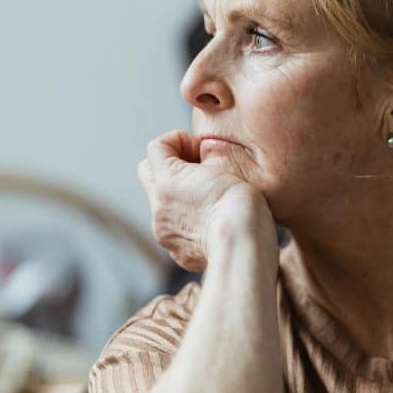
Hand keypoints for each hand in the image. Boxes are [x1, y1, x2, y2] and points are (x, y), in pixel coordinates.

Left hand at [138, 130, 270, 271]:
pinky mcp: (177, 252)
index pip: (156, 147)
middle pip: (149, 174)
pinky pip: (175, 228)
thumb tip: (203, 154)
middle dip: (171, 166)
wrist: (243, 245)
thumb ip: (208, 155)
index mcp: (167, 181)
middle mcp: (158, 207)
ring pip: (163, 204)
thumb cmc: (241, 204)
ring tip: (210, 198)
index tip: (200, 148)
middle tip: (199, 168)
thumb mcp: (226, 165)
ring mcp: (165, 232)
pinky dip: (188, 220)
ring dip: (180, 195)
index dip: (178, 140)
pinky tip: (213, 221)